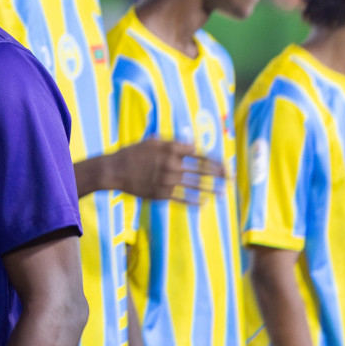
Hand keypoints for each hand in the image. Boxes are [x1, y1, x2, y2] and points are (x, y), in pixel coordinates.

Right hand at [107, 139, 223, 203]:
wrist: (113, 171)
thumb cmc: (132, 154)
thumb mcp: (151, 142)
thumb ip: (172, 143)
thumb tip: (192, 144)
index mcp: (169, 150)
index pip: (198, 154)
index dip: (213, 160)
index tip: (225, 164)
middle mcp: (170, 164)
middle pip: (200, 169)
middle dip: (219, 174)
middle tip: (231, 177)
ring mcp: (166, 180)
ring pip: (194, 185)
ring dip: (211, 189)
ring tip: (223, 192)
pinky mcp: (160, 193)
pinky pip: (182, 198)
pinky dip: (194, 201)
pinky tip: (203, 203)